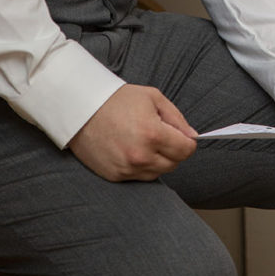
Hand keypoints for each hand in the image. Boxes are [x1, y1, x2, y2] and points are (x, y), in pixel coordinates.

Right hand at [68, 84, 197, 181]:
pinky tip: (133, 149)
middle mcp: (141, 155)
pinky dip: (142, 166)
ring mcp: (127, 168)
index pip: (185, 150)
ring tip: (145, 140)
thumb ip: (177, 118)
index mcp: (153, 134)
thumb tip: (192, 136)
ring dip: (158, 159)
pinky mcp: (115, 176)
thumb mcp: (153, 98)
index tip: (183, 136)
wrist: (82, 109)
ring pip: (158, 172)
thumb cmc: (117, 100)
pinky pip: (140, 177)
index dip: (188, 142)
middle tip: (162, 134)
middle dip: (174, 150)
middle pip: (174, 163)